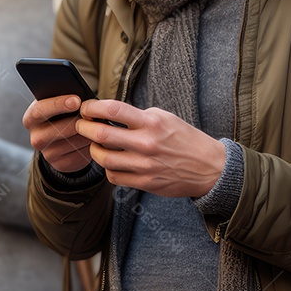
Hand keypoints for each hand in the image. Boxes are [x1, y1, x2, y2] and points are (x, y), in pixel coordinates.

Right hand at [23, 95, 92, 173]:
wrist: (63, 139)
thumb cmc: (63, 114)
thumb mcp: (60, 104)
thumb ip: (66, 101)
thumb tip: (82, 99)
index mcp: (31, 118)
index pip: (39, 111)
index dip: (57, 105)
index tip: (76, 101)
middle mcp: (36, 137)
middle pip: (56, 130)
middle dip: (76, 121)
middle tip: (91, 115)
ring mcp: (47, 153)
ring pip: (71, 142)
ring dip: (87, 133)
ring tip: (98, 124)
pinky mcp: (60, 164)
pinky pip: (78, 154)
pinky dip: (89, 145)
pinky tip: (95, 137)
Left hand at [75, 100, 225, 197]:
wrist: (208, 167)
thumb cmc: (185, 138)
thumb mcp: (165, 118)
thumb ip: (138, 116)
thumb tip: (109, 114)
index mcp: (152, 122)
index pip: (113, 110)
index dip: (93, 108)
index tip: (87, 108)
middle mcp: (147, 143)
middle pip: (102, 135)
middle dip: (84, 128)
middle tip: (81, 125)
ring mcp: (145, 165)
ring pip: (104, 159)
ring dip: (94, 150)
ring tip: (95, 144)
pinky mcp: (145, 182)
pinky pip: (114, 176)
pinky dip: (107, 169)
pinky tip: (111, 162)